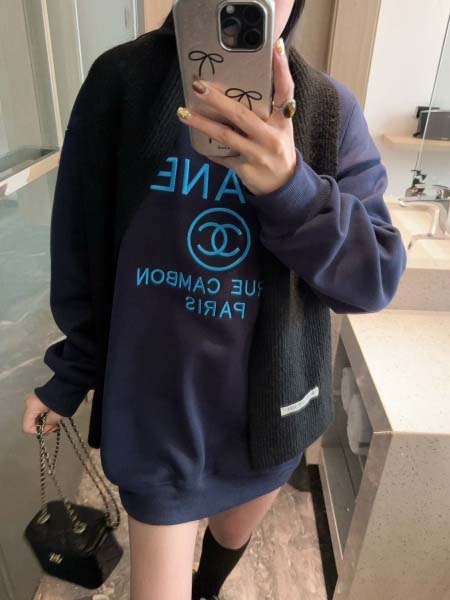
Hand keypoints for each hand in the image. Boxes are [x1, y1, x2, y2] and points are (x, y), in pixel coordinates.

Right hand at [23, 393, 63, 434]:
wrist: (69, 383)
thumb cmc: (64, 397)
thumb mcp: (57, 415)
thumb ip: (48, 424)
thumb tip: (45, 428)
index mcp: (31, 407)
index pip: (27, 427)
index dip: (39, 431)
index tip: (51, 428)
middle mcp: (28, 403)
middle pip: (30, 422)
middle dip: (42, 427)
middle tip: (54, 426)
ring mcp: (32, 400)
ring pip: (34, 418)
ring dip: (44, 422)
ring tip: (55, 421)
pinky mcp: (37, 399)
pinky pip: (37, 412)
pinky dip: (44, 416)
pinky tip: (53, 416)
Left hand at [176, 37, 296, 195]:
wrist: (283, 184)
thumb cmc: (276, 148)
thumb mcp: (279, 127)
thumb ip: (266, 110)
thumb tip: (237, 87)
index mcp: (283, 121)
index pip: (285, 91)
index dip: (281, 70)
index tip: (275, 48)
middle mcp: (272, 136)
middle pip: (242, 114)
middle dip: (217, 100)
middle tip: (198, 87)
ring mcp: (259, 154)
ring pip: (226, 136)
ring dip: (202, 124)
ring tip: (184, 113)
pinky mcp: (246, 169)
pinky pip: (222, 156)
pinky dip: (208, 148)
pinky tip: (195, 139)